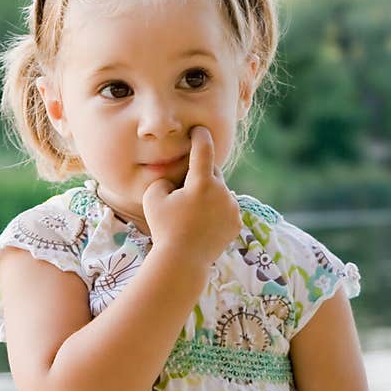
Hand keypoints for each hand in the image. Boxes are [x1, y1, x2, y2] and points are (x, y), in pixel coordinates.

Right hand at [141, 125, 241, 265]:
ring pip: (219, 192)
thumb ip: (164, 179)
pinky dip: (216, 211)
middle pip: (211, 173)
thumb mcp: (153, 197)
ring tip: (192, 214)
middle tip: (184, 190)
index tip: (200, 129)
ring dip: (208, 195)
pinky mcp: (236, 222)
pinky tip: (202, 224)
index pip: (203, 150)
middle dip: (200, 176)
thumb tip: (175, 177)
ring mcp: (232, 208)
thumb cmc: (164, 227)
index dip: (201, 136)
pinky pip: (226, 208)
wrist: (183, 261)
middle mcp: (222, 192)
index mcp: (202, 183)